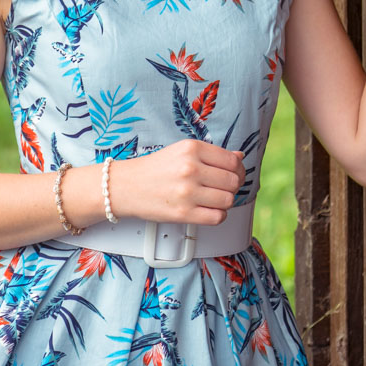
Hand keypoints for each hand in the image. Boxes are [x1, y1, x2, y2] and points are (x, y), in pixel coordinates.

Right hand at [111, 139, 244, 226]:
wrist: (127, 186)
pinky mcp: (183, 213)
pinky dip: (218, 215)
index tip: (235, 173)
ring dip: (225, 201)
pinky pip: (217, 217)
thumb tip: (239, 157)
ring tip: (214, 199)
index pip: (232, 161)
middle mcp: (190, 168)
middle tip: (224, 187)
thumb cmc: (155, 168)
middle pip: (233, 181)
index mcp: (192, 149)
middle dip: (233, 186)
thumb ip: (212, 154)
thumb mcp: (182, 151)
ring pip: (228, 200)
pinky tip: (209, 209)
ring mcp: (187, 192)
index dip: (238, 169)